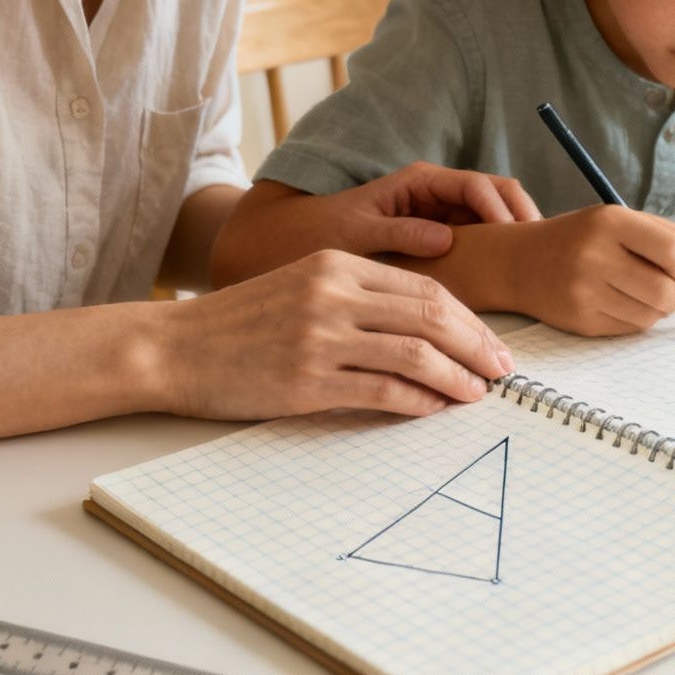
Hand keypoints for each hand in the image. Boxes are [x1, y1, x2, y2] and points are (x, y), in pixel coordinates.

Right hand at [164, 250, 515, 419]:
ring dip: (457, 377)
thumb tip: (423, 332)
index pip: (424, 287)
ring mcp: (319, 337)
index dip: (468, 318)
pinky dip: (418, 401)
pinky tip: (435, 409)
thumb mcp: (300, 288)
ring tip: (478, 394)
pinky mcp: (305, 380)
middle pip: (431, 315)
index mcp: (335, 265)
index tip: (491, 343)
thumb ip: (356, 299)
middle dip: (477, 345)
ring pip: (415, 353)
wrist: (171, 348)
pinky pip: (382, 389)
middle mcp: (332, 293)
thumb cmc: (238, 324)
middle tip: (503, 369)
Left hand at [333, 162, 541, 259]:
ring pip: (496, 215)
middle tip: (539, 248)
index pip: (475, 185)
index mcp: (421, 182)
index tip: (511, 236)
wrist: (307, 240)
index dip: (497, 208)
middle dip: (520, 215)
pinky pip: (484, 235)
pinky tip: (512, 276)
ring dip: (516, 233)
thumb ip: (399, 232)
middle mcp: (439, 192)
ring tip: (535, 264)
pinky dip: (501, 249)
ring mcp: (445, 213)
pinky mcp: (447, 234)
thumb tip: (446, 240)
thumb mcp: (357, 233)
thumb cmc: (327, 231)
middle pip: (496, 194)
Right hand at [517, 205, 674, 336]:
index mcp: (609, 221)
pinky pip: (630, 329)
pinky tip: (618, 304)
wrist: (520, 262)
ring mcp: (585, 290)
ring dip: (656, 310)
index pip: (672, 250)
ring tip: (638, 295)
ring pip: (651, 315)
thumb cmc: (578, 239)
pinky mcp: (580, 320)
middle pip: (665, 290)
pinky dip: (635, 320)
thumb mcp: (615, 220)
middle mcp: (594, 255)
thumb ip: (662, 237)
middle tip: (667, 291)